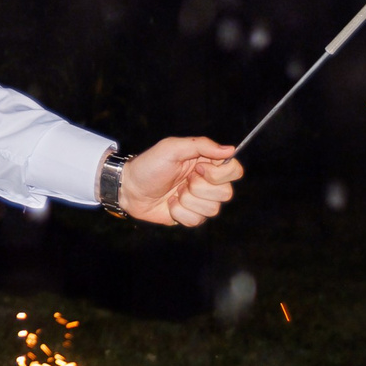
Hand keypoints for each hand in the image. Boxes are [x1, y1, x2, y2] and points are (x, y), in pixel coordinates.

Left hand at [119, 138, 243, 226]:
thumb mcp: (171, 148)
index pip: (235, 170)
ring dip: (187, 200)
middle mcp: (208, 183)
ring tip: (174, 192)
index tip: (199, 168)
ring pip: (213, 209)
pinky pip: (197, 220)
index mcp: (207, 163)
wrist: (130, 189)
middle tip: (182, 180)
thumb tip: (231, 149)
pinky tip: (170, 203)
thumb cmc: (149, 165)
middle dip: (199, 188)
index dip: (220, 173)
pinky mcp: (191, 216)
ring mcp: (200, 201)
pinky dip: (180, 212)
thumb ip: (201, 145)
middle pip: (226, 193)